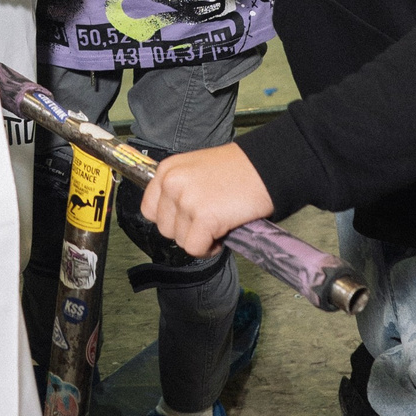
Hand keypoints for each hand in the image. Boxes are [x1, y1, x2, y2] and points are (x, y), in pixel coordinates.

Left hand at [139, 142, 271, 256]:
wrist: (266, 166)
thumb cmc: (237, 169)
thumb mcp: (196, 169)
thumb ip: (179, 189)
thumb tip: (172, 217)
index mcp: (167, 170)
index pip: (149, 209)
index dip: (170, 219)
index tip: (186, 219)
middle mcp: (172, 183)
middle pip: (164, 228)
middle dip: (186, 230)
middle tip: (209, 221)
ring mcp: (186, 201)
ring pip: (180, 240)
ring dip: (200, 239)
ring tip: (219, 223)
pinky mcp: (204, 218)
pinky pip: (195, 248)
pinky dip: (210, 248)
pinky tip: (223, 233)